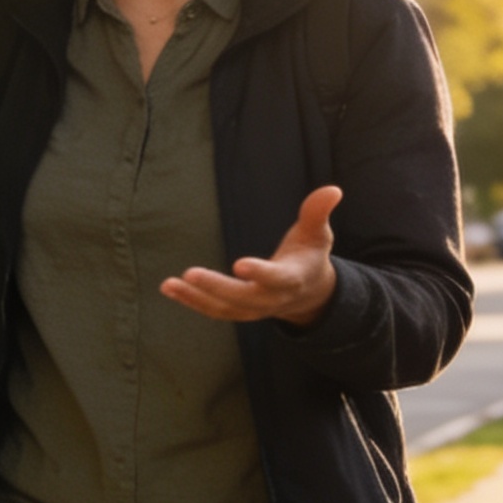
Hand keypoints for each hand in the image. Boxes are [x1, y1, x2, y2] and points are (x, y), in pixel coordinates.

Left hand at [161, 186, 341, 326]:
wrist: (309, 293)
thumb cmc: (309, 256)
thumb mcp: (317, 235)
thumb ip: (317, 213)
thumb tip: (333, 190)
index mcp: (292, 279)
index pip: (276, 278)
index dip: (260, 273)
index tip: (239, 264)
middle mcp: (271, 299)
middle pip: (243, 298)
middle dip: (217, 287)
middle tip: (190, 273)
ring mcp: (254, 309)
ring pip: (223, 309)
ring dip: (196, 298)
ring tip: (170, 284)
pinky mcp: (239, 312)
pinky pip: (213, 311)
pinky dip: (192, 301)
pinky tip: (169, 288)